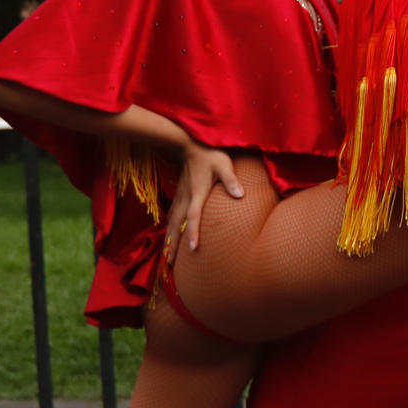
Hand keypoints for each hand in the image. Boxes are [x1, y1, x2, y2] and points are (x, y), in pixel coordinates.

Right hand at [165, 139, 243, 260]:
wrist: (189, 144)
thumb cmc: (210, 154)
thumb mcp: (224, 164)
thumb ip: (231, 180)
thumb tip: (240, 195)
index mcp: (197, 193)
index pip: (194, 216)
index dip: (194, 232)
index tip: (193, 249)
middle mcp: (185, 198)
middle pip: (177, 225)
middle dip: (174, 245)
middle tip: (170, 264)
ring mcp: (180, 197)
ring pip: (172, 222)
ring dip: (169, 240)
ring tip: (167, 257)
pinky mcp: (179, 195)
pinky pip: (172, 217)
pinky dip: (170, 230)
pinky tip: (169, 238)